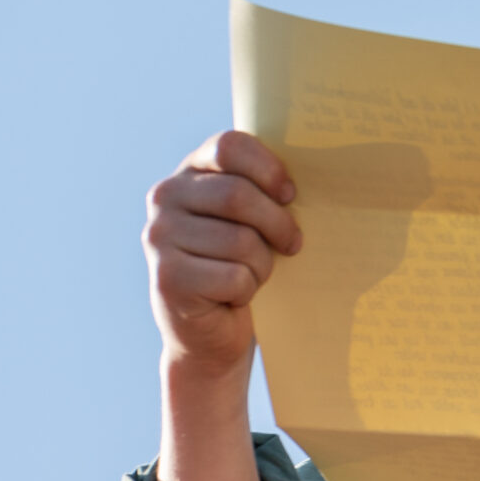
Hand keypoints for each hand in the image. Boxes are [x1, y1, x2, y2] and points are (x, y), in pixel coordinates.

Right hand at [145, 132, 300, 376]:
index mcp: (188, 173)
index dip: (268, 168)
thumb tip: (320, 174)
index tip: (290, 194)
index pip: (229, 146)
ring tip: (254, 275)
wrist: (210, 334)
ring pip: (241, 241)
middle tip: (293, 244)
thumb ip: (262, 191)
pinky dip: (248, 290)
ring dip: (262, 265)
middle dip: (278, 223)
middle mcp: (164, 198)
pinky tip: (234, 297)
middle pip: (238, 195)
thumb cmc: (241, 266)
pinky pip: (235, 276)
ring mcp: (160, 238)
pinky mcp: (167, 278)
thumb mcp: (250, 221)